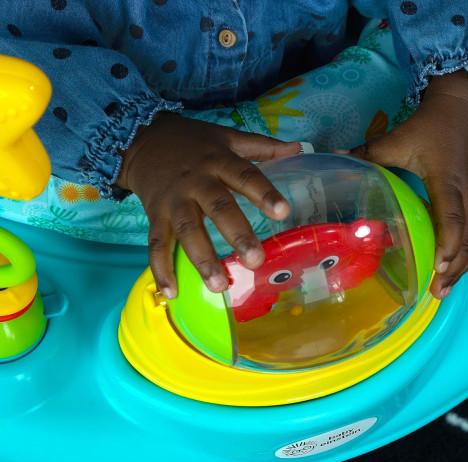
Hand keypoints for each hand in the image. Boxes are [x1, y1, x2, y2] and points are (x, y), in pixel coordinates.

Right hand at [117, 113, 299, 297]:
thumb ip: (262, 146)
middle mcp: (197, 182)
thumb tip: (299, 148)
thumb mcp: (227, 137)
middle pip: (218, 208)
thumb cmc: (193, 142)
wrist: (141, 139)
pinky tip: (171, 292)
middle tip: (255, 261)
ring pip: (187, 230)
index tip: (283, 212)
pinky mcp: (154, 215)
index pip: (246, 176)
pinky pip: (156, 244)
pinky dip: (161, 269)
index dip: (264, 193)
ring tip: (218, 285)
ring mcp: (173, 201)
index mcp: (219, 161)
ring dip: (201, 259)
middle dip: (237, 234)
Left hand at [350, 71, 467, 298]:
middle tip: (435, 292)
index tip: (437, 268)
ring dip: (463, 264)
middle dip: (454, 267)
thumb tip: (334, 159)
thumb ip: (367, 153)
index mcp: (447, 179)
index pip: (451, 217)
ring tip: (444, 288)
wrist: (466, 103)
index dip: (447, 244)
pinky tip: (456, 266)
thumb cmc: (431, 124)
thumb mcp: (397, 139)